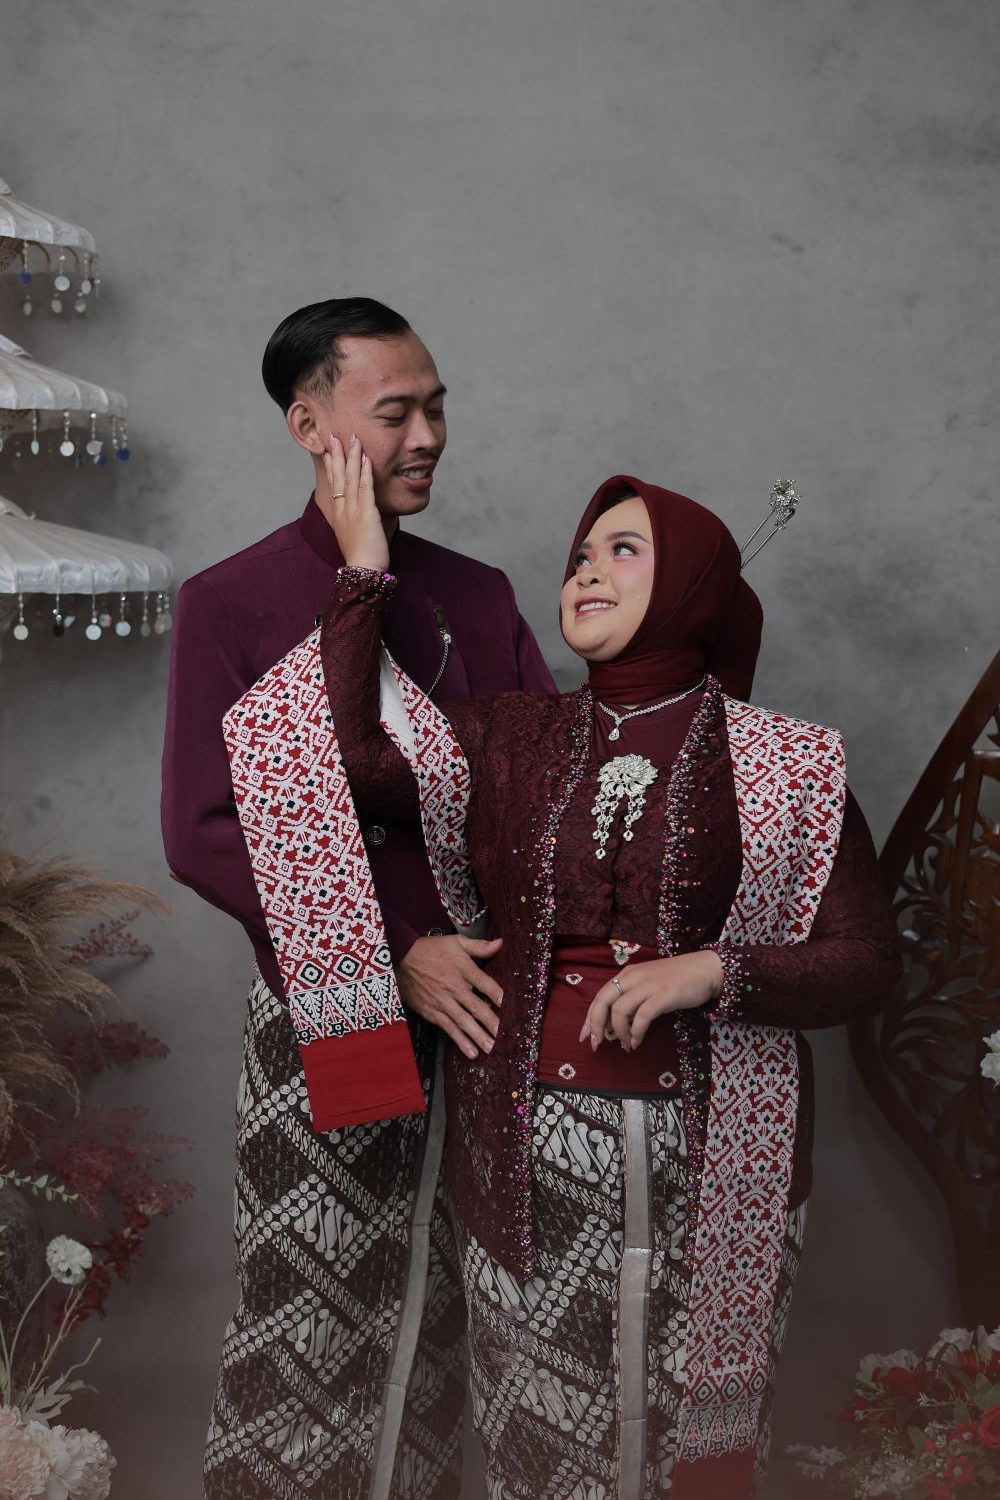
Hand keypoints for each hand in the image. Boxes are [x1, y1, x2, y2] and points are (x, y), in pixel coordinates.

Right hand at [322, 433, 389, 571]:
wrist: (363, 571)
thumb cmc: (360, 558)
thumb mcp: (351, 536)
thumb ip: (351, 524)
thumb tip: (354, 519)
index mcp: (338, 515)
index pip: (333, 485)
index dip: (331, 467)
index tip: (328, 452)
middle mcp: (342, 510)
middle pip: (338, 477)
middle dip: (336, 455)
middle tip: (334, 436)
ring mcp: (353, 511)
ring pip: (351, 479)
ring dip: (351, 457)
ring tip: (353, 440)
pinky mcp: (367, 514)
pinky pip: (365, 489)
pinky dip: (365, 473)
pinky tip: (366, 459)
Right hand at [396, 934, 503, 1059]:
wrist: (400, 958)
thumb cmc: (431, 949)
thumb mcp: (456, 942)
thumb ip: (479, 946)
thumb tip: (501, 943)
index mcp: (463, 969)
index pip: (485, 984)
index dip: (498, 995)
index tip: (510, 1006)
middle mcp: (454, 987)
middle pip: (476, 1007)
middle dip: (492, 1023)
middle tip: (505, 1037)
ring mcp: (442, 1002)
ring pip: (463, 1021)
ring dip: (478, 1036)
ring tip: (491, 1049)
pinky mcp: (431, 1012)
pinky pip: (448, 1028)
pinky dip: (460, 1040)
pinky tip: (471, 1052)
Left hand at [579, 951, 723, 1050]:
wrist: (705, 970)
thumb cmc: (677, 979)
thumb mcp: (648, 984)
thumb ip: (631, 999)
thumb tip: (613, 1024)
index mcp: (627, 974)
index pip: (600, 995)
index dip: (590, 1017)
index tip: (585, 1036)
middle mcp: (633, 977)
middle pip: (603, 1001)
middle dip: (595, 1025)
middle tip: (597, 1044)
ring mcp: (647, 986)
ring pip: (619, 1011)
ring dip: (619, 1033)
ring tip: (626, 1045)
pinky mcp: (662, 996)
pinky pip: (641, 1017)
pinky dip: (636, 1033)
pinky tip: (638, 1043)